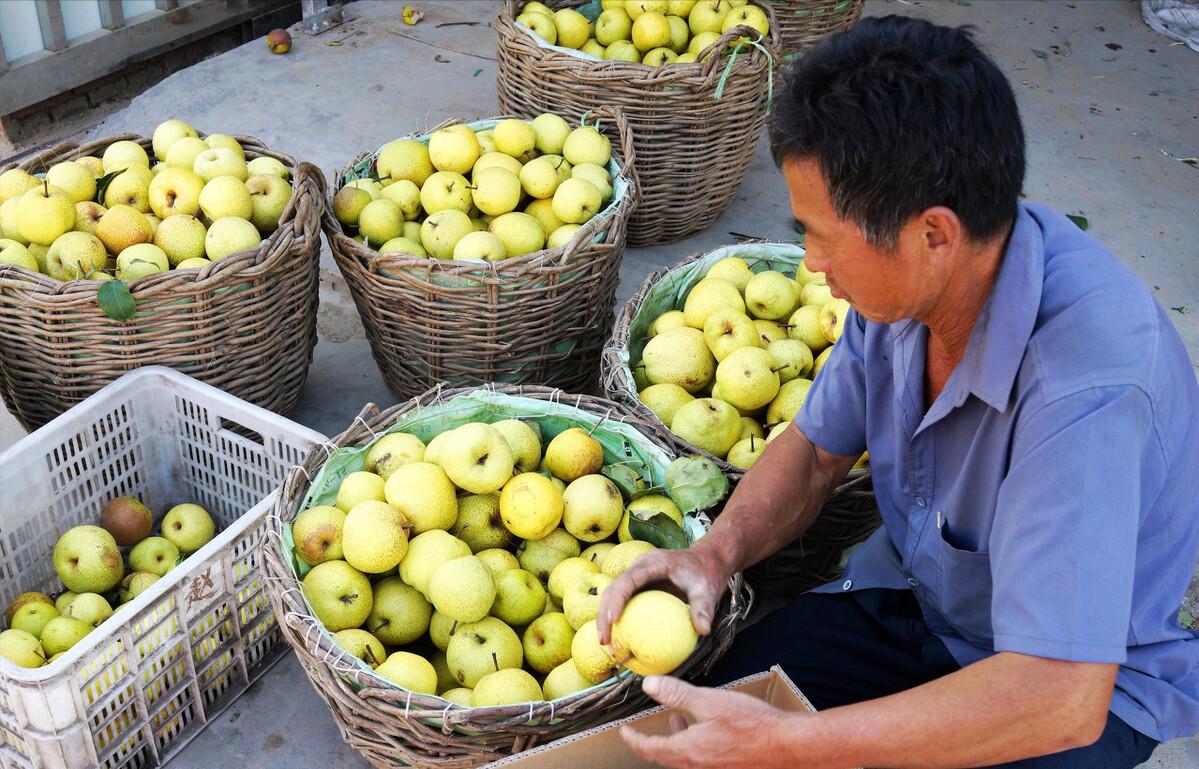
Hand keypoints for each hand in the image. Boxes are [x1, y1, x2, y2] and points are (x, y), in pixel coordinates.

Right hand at [596, 546, 728, 645]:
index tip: (612, 621)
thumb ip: (704, 608)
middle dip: (604, 614)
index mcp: (652, 563)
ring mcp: (637, 578)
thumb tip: (703, 631)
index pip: (628, 580)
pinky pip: (625, 604)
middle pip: (613, 589)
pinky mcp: (639, 588)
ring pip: (613, 596)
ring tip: (607, 646)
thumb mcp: (708, 589)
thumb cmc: (705, 573)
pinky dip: (620, 622)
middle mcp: (639, 568)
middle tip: (605, 641)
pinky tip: (622, 644)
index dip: (617, 599)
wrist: (705, 562)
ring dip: (606, 620)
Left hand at [622, 676, 797, 768]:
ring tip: (678, 720)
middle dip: (654, 741)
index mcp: (687, 752)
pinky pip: (702, 759)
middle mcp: (698, 766)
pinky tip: (707, 729)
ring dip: (676, 740)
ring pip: (685, 758)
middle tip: (645, 729)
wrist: (786, 747)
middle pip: (666, 757)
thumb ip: (677, 694)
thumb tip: (649, 684)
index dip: (634, 740)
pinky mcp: (728, 767)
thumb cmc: (750, 724)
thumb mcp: (709, 701)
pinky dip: (694, 744)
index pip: (650, 749)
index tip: (625, 732)